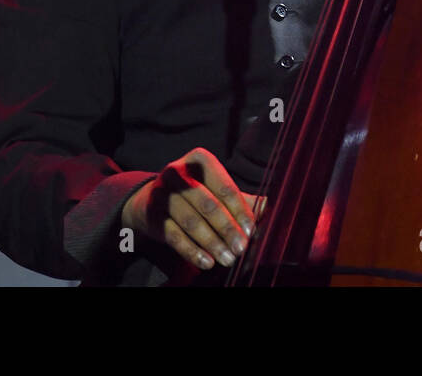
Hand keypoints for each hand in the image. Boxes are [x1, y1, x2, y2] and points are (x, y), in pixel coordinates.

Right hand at [120, 147, 266, 270]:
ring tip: (228, 259)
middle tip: (241, 248)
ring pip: (190, 221)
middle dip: (227, 229)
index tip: (252, 231)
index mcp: (199, 160)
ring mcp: (162, 192)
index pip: (225, 187)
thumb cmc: (194, 194)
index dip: (240, 211)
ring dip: (211, 242)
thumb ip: (241, 199)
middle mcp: (178, 172)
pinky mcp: (152, 214)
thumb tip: (270, 206)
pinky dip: (192, 251)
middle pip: (207, 204)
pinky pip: (174, 235)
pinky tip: (207, 262)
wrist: (151, 201)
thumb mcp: (216, 189)